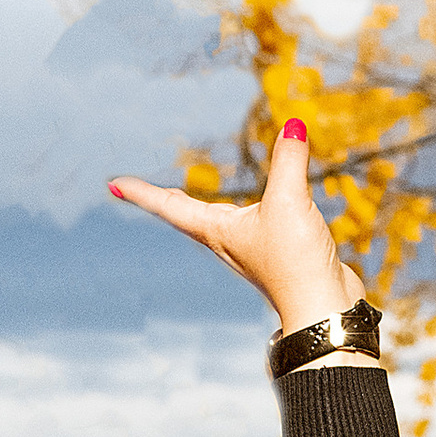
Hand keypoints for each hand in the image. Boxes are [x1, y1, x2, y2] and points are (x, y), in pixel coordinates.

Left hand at [109, 119, 362, 338]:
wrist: (322, 312)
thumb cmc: (296, 264)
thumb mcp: (289, 202)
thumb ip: (289, 160)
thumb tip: (293, 124)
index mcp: (218, 233)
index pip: (170, 207)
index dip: (141, 193)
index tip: (113, 184)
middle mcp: (228, 243)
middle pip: (186, 216)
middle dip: (164, 201)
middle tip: (139, 192)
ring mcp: (250, 251)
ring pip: (214, 224)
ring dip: (196, 210)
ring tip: (183, 201)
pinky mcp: (274, 257)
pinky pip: (249, 227)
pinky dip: (239, 213)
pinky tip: (251, 211)